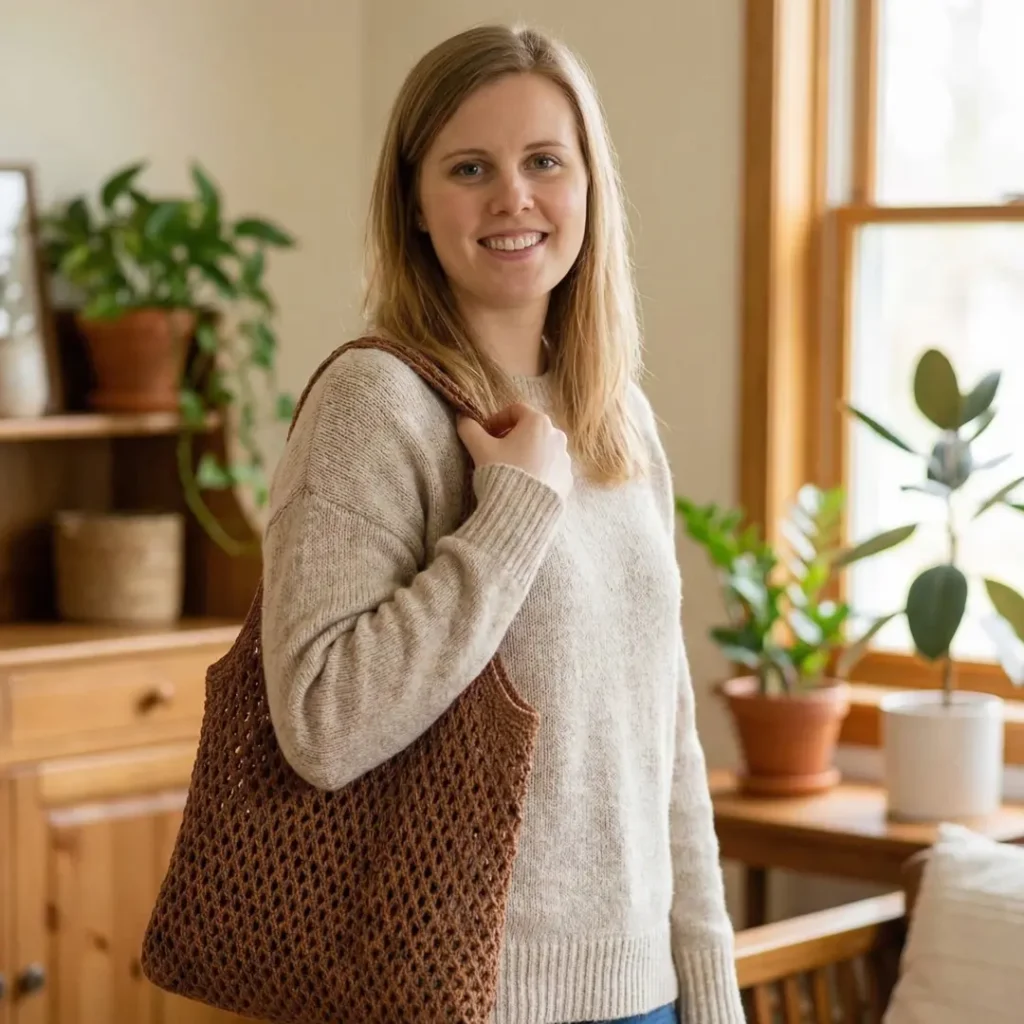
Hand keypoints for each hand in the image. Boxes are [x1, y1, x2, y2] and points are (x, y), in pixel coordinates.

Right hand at [457, 403, 572, 498]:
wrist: (520, 512)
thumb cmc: (501, 472)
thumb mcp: (480, 448)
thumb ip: (469, 429)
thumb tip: (462, 418)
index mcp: (538, 422)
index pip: (515, 410)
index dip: (497, 419)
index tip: (486, 434)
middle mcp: (557, 437)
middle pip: (531, 429)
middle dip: (512, 437)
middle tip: (495, 451)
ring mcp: (565, 460)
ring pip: (542, 449)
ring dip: (526, 453)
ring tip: (510, 469)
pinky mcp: (567, 480)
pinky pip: (550, 469)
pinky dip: (537, 470)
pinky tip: (523, 483)